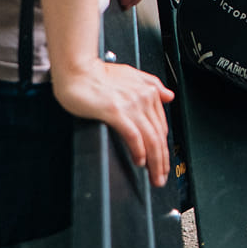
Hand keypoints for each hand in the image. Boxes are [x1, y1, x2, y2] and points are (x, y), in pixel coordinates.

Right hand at [54, 59, 174, 186]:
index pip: (162, 125)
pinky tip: (140, 161)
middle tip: (161, 176)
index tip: (163, 160)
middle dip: (162, 159)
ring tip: (155, 176)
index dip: (164, 146)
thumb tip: (169, 95)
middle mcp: (143, 98)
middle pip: (159, 135)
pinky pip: (133, 135)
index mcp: (148, 91)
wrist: (77, 71)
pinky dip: (139, 151)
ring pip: (150, 138)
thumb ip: (152, 84)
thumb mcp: (131, 74)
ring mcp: (130, 105)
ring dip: (155, 161)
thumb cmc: (98, 74)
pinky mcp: (115, 111)